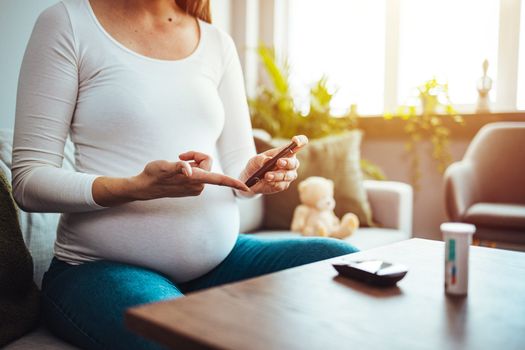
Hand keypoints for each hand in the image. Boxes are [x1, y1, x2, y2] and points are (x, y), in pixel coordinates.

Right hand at [133, 153, 248, 199]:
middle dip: (196, 156)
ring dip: (191, 162)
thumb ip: (178, 167)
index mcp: (195, 180)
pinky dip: (190, 167)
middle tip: (181, 156)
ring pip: (202, 167)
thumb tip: (188, 171)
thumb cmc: (153, 175)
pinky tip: (178, 170)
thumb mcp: (163, 166)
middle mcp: (198, 185)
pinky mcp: (192, 186)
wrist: (144, 186)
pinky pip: (198, 171)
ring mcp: (196, 187)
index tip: (246, 187)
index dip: (233, 182)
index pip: (219, 180)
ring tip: (178, 164)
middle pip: (208, 163)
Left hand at [239, 135, 307, 194]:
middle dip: (287, 162)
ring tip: (267, 175)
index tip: (296, 141)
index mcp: (286, 152)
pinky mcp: (283, 185)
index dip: (300, 141)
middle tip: (279, 162)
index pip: (298, 144)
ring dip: (278, 175)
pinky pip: (282, 184)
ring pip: (288, 175)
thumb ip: (261, 159)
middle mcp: (290, 163)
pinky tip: (268, 181)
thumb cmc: (256, 166)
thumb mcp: (255, 160)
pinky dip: (274, 183)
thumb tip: (268, 160)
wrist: (250, 181)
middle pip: (294, 163)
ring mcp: (288, 175)